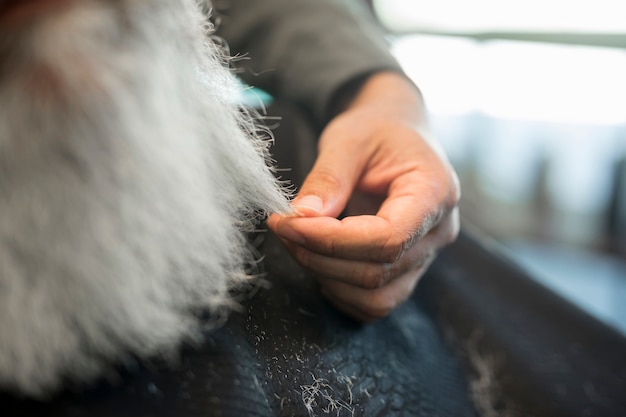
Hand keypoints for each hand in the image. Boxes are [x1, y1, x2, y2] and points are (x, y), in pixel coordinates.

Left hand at [267, 72, 459, 321]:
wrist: (394, 132)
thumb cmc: (375, 130)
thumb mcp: (348, 139)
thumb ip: (328, 178)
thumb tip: (301, 218)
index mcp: (435, 192)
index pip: (388, 239)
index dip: (333, 241)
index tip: (290, 223)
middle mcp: (438, 231)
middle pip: (378, 272)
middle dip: (319, 257)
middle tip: (283, 227)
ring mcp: (426, 255)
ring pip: (377, 298)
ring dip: (327, 278)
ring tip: (298, 243)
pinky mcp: (408, 269)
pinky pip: (376, 303)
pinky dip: (341, 291)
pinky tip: (320, 261)